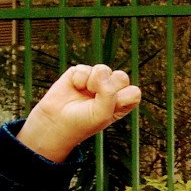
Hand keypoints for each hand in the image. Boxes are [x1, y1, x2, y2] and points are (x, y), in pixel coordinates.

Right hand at [17, 64, 140, 161]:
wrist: (56, 121)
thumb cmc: (84, 122)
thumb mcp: (102, 113)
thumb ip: (109, 93)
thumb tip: (101, 71)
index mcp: (123, 102)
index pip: (134, 92)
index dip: (121, 99)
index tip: (108, 109)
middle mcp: (112, 89)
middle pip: (122, 76)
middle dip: (107, 88)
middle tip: (95, 100)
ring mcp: (97, 79)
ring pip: (103, 69)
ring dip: (92, 83)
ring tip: (85, 94)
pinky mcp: (81, 72)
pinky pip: (85, 68)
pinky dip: (78, 80)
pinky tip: (74, 88)